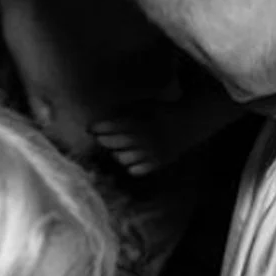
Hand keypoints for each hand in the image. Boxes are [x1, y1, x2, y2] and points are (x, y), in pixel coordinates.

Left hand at [90, 85, 208, 177]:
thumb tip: (103, 117)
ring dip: (116, 153)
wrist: (186, 125)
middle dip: (104, 140)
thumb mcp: (143, 104)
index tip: (89, 128)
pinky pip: (135, 170)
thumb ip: (124, 110)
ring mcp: (150, 154)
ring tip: (117, 147)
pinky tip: (130, 157)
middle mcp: (144, 139)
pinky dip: (129, 165)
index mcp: (140, 121)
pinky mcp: (156, 165)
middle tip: (101, 137)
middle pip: (114, 144)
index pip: (113, 127)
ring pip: (122, 159)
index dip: (98, 128)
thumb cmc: (160, 112)